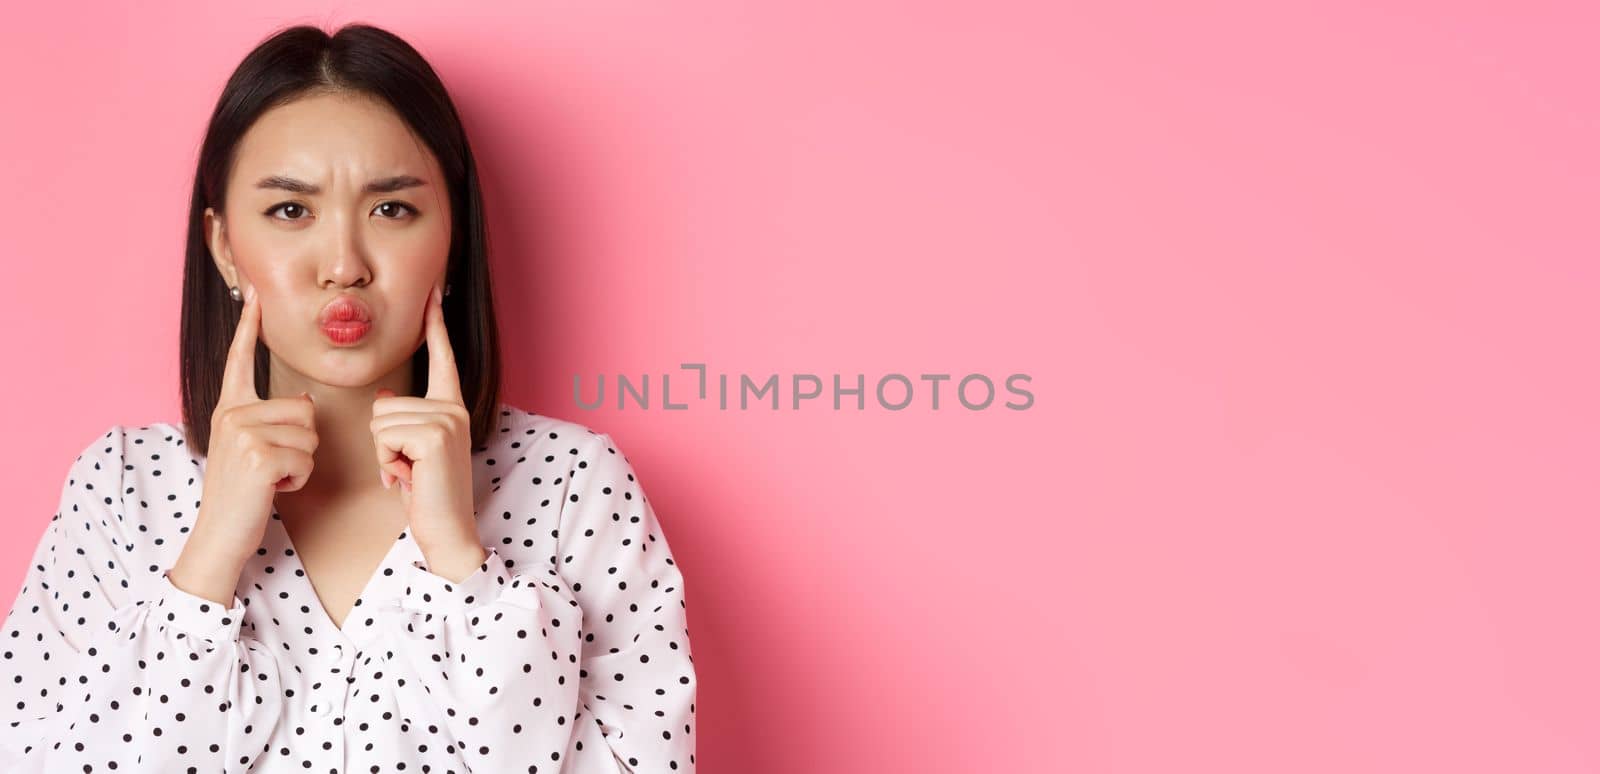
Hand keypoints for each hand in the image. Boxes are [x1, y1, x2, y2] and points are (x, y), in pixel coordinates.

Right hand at [193, 284, 318, 564]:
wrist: (220, 535)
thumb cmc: (243, 494)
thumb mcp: (251, 450)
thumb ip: (270, 421)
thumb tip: (303, 403)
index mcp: (229, 408)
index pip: (240, 359)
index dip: (249, 326)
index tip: (254, 292)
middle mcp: (231, 413)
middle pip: (304, 409)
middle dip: (302, 444)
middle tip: (271, 467)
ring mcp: (242, 432)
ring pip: (309, 434)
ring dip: (301, 463)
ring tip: (271, 478)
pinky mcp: (257, 455)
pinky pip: (306, 457)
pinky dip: (299, 479)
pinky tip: (274, 488)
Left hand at [371, 282, 477, 554]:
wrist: (448, 532)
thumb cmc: (428, 497)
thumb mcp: (411, 454)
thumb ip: (402, 423)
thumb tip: (383, 401)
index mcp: (451, 409)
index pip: (442, 360)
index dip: (435, 326)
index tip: (433, 292)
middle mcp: (453, 409)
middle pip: (385, 404)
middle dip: (384, 443)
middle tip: (408, 470)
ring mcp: (447, 420)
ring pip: (380, 421)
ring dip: (384, 455)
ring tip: (409, 475)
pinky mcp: (435, 435)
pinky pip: (384, 436)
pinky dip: (387, 463)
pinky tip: (409, 479)